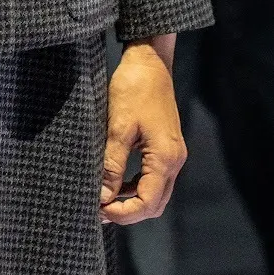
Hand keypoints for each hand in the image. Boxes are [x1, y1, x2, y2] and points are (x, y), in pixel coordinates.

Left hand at [100, 38, 185, 225]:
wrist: (150, 61)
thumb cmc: (134, 88)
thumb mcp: (118, 126)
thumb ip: (112, 164)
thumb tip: (102, 196)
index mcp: (165, 157)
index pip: (147, 203)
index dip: (122, 213)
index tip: (98, 209)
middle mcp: (175, 160)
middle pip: (155, 204)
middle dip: (128, 212)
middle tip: (99, 209)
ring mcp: (173, 153)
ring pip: (156, 193)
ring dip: (132, 201)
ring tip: (104, 199)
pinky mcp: (167, 146)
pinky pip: (155, 178)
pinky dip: (137, 186)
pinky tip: (117, 183)